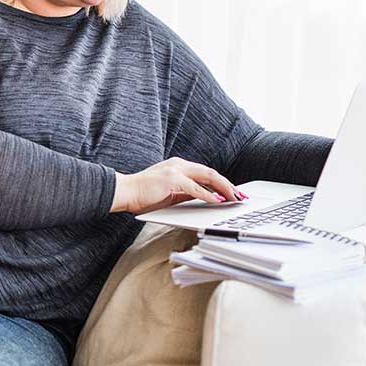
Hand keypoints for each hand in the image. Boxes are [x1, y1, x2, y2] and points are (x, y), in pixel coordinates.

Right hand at [112, 157, 244, 214]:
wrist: (125, 191)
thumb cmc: (144, 194)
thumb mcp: (170, 192)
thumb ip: (187, 192)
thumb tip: (206, 198)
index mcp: (178, 165)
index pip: (206, 173)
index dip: (222, 183)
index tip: (233, 193)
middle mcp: (179, 164)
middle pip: (211, 172)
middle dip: (228, 185)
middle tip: (240, 196)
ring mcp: (176, 170)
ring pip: (207, 177)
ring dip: (223, 188)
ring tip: (234, 198)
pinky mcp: (172, 179)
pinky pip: (196, 188)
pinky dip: (209, 195)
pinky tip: (218, 201)